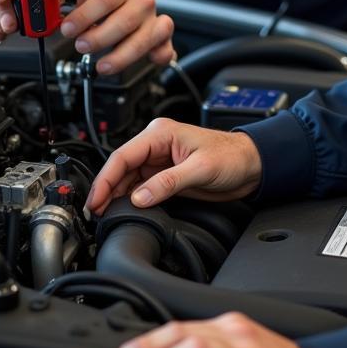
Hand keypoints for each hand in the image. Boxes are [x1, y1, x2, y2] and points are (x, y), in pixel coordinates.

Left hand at [60, 0, 174, 73]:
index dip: (85, 16)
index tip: (67, 29)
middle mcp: (142, 1)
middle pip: (125, 22)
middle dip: (100, 38)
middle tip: (81, 46)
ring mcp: (153, 20)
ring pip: (144, 39)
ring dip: (121, 56)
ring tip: (101, 66)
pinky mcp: (159, 38)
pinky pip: (166, 48)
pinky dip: (160, 57)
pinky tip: (148, 61)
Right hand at [85, 118, 261, 215]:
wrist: (251, 166)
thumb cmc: (232, 157)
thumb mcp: (201, 169)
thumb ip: (168, 182)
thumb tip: (139, 197)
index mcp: (161, 133)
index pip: (123, 155)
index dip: (105, 178)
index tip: (96, 199)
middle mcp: (157, 145)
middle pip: (121, 167)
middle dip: (106, 189)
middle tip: (95, 212)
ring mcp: (160, 161)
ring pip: (128, 178)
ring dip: (116, 195)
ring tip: (105, 214)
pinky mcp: (165, 175)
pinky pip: (140, 186)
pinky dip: (130, 198)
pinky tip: (124, 210)